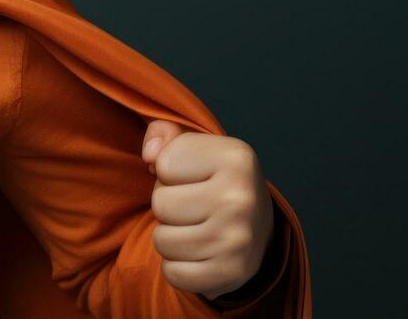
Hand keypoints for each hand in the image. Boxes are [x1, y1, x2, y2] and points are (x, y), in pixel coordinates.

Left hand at [141, 120, 274, 300]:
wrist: (258, 228)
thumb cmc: (214, 181)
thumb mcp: (195, 146)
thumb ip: (163, 134)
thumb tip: (149, 155)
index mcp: (236, 157)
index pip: (162, 164)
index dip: (168, 171)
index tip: (193, 177)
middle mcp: (242, 198)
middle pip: (160, 204)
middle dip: (168, 206)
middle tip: (193, 206)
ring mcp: (238, 239)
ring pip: (162, 240)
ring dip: (170, 237)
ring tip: (195, 228)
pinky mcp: (231, 273)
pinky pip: (173, 274)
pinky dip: (177, 267)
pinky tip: (197, 253)